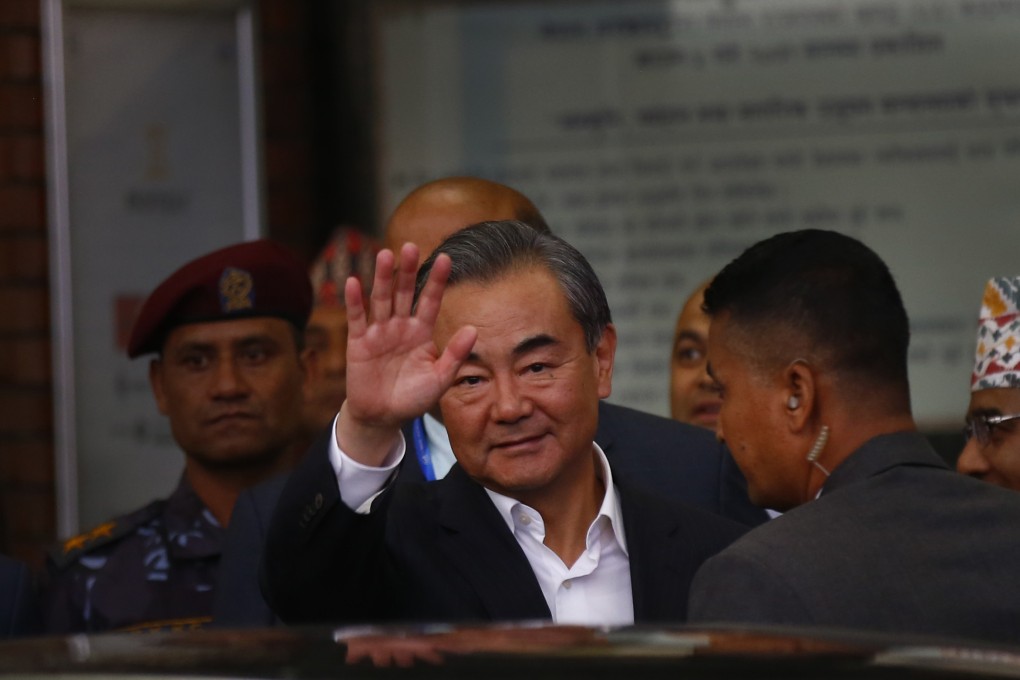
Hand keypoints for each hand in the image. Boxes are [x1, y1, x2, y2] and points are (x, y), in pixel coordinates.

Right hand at [336, 243, 476, 463]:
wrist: (383, 417)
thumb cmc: (414, 398)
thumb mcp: (440, 378)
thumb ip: (454, 354)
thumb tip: (474, 329)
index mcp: (422, 332)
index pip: (431, 301)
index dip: (438, 280)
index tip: (446, 258)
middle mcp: (401, 326)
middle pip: (405, 293)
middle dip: (408, 270)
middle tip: (412, 246)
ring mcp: (379, 332)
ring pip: (381, 299)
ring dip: (382, 277)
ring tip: (385, 255)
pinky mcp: (359, 342)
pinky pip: (357, 318)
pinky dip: (354, 301)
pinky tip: (353, 282)